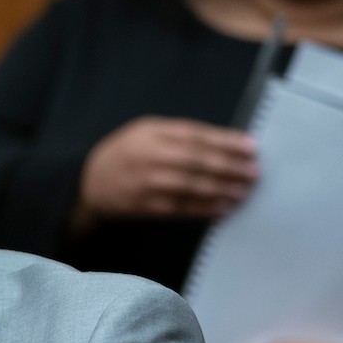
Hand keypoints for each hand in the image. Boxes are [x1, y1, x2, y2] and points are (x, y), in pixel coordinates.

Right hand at [76, 117, 258, 226]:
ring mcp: (145, 182)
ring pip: (191, 186)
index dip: (226, 142)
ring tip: (242, 192)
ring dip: (221, 190)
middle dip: (229, 167)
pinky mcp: (143, 206)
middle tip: (253, 173)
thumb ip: (179, 135)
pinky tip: (221, 209)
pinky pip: (179, 208)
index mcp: (152, 132)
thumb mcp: (146, 132)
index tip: (251, 148)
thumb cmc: (125, 154)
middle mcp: (149, 155)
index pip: (197, 135)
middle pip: (197, 161)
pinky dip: (203, 209)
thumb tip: (223, 145)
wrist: (89, 182)